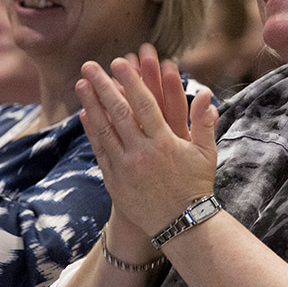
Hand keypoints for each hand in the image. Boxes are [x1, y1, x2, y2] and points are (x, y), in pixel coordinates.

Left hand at [75, 43, 218, 236]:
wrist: (181, 225)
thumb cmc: (196, 186)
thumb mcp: (206, 153)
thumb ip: (203, 122)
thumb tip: (206, 93)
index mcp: (165, 143)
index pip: (144, 105)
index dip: (130, 81)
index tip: (118, 62)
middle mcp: (142, 153)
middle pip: (118, 112)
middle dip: (103, 86)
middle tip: (89, 65)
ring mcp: (125, 167)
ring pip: (104, 129)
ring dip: (91, 104)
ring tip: (81, 84)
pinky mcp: (114, 180)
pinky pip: (100, 150)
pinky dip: (92, 131)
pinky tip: (85, 114)